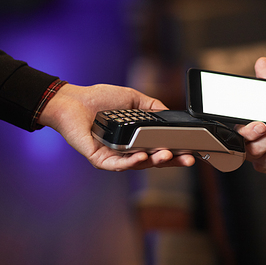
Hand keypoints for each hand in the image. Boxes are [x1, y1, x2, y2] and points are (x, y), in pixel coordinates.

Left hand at [38, 83, 194, 170]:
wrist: (73, 100)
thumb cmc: (99, 99)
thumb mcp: (133, 99)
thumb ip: (153, 107)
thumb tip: (170, 114)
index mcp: (136, 138)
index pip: (160, 148)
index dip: (176, 151)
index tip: (191, 151)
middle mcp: (127, 150)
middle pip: (154, 161)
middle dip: (173, 161)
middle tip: (188, 159)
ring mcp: (114, 156)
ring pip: (139, 165)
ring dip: (155, 161)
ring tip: (167, 155)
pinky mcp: (100, 159)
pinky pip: (118, 164)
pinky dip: (131, 163)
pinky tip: (142, 157)